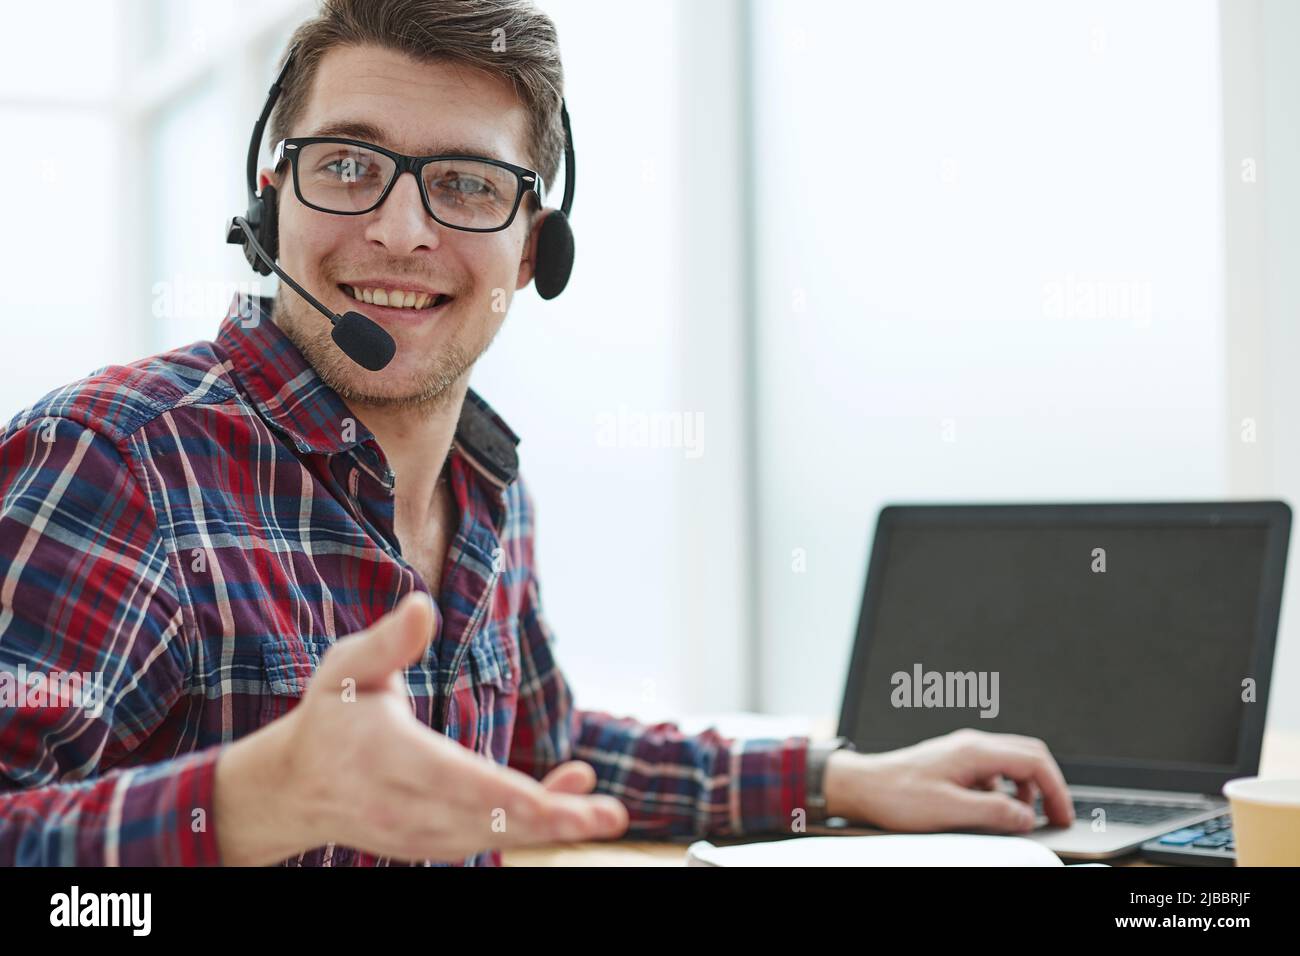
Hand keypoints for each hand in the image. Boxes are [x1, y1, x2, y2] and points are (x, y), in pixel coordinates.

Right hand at [215, 591, 628, 864]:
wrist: (294, 787)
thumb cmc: (331, 714)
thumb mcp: (347, 669)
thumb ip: (389, 642)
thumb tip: (422, 605)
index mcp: (384, 755)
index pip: (449, 779)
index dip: (500, 793)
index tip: (545, 800)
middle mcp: (402, 804)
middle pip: (484, 818)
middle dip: (549, 819)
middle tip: (610, 815)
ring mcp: (416, 834)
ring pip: (492, 835)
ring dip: (551, 826)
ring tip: (604, 811)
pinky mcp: (430, 845)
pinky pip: (487, 838)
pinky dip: (530, 827)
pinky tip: (571, 803)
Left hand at [822, 728, 1074, 833]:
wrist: (862, 786)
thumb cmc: (897, 795)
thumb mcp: (949, 811)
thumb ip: (993, 813)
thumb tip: (1027, 817)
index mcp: (974, 751)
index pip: (1034, 760)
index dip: (1056, 789)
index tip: (1063, 815)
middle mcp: (971, 745)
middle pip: (1027, 755)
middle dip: (1047, 786)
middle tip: (1055, 816)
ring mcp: (962, 752)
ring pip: (1010, 763)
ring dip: (1025, 789)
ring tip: (1023, 818)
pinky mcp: (954, 763)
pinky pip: (992, 772)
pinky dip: (1004, 790)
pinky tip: (994, 810)